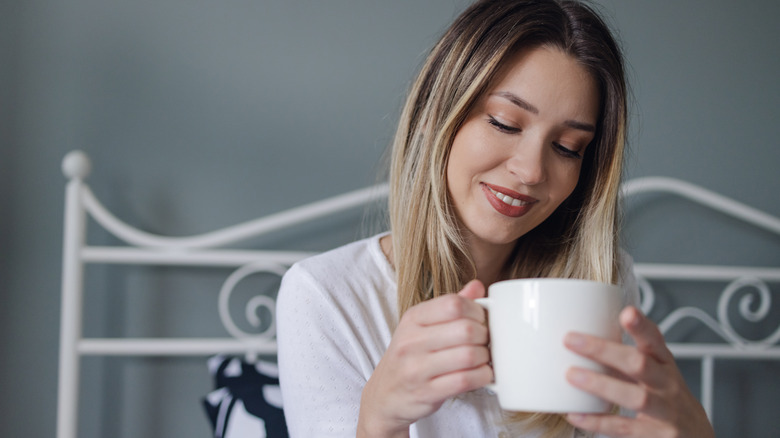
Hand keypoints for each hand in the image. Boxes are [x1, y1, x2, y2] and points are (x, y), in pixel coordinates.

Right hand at [357, 280, 492, 436]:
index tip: (481, 320)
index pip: (454, 304)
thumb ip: (450, 306)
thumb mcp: (422, 326)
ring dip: (485, 357)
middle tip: (485, 341)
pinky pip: (465, 381)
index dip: (477, 311)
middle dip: (485, 335)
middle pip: (466, 330)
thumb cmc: (410, 356)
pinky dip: (482, 376)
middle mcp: (411, 341)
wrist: (385, 395)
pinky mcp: (426, 393)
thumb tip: (478, 286)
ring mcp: (416, 368)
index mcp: (413, 318)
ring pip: (469, 355)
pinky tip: (482, 374)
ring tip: (484, 358)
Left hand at [563, 306, 714, 437]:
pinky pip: (624, 428)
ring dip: (600, 384)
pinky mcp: (657, 436)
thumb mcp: (656, 374)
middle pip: (640, 364)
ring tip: (572, 375)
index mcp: (665, 365)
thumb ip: (628, 357)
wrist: (697, 437)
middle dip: (604, 350)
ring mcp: (666, 412)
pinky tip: (576, 414)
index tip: (627, 313)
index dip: (642, 327)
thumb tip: (584, 340)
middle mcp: (668, 386)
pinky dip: (598, 421)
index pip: (655, 340)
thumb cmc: (667, 400)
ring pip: (635, 397)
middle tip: (571, 339)